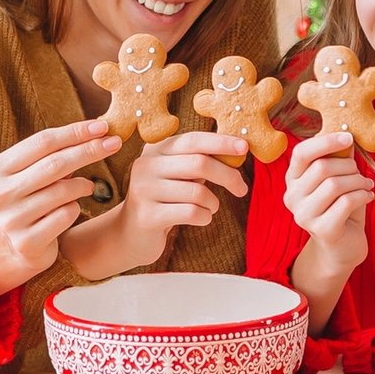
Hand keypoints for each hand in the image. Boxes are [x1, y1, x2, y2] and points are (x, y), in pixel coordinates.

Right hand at [0, 119, 116, 297]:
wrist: (16, 247)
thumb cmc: (32, 199)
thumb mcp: (34, 173)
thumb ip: (55, 153)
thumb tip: (97, 130)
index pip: (43, 142)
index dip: (75, 132)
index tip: (102, 126)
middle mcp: (0, 193)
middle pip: (54, 164)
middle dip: (89, 151)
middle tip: (114, 143)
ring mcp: (11, 220)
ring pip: (63, 191)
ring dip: (83, 185)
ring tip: (87, 186)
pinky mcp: (27, 243)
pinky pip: (66, 216)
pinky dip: (75, 208)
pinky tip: (70, 209)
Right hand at [62, 131, 247, 278]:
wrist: (130, 234)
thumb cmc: (165, 200)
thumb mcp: (178, 175)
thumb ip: (199, 162)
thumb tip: (237, 151)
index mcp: (156, 150)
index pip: (192, 140)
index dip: (220, 142)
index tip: (244, 148)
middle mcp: (146, 166)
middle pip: (199, 164)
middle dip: (227, 176)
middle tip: (241, 189)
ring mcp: (144, 191)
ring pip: (198, 192)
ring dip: (213, 202)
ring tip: (210, 207)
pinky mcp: (148, 216)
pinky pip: (191, 212)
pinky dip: (205, 217)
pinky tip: (201, 218)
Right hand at [284, 130, 372, 271]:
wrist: (343, 246)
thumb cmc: (340, 206)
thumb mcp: (338, 178)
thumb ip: (339, 158)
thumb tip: (347, 134)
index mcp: (293, 179)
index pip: (301, 153)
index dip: (326, 141)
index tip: (349, 137)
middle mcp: (292, 197)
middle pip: (322, 168)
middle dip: (349, 166)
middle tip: (360, 173)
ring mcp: (304, 215)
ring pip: (335, 184)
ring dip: (357, 181)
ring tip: (366, 185)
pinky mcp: (321, 230)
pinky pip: (346, 202)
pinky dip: (362, 195)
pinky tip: (368, 196)